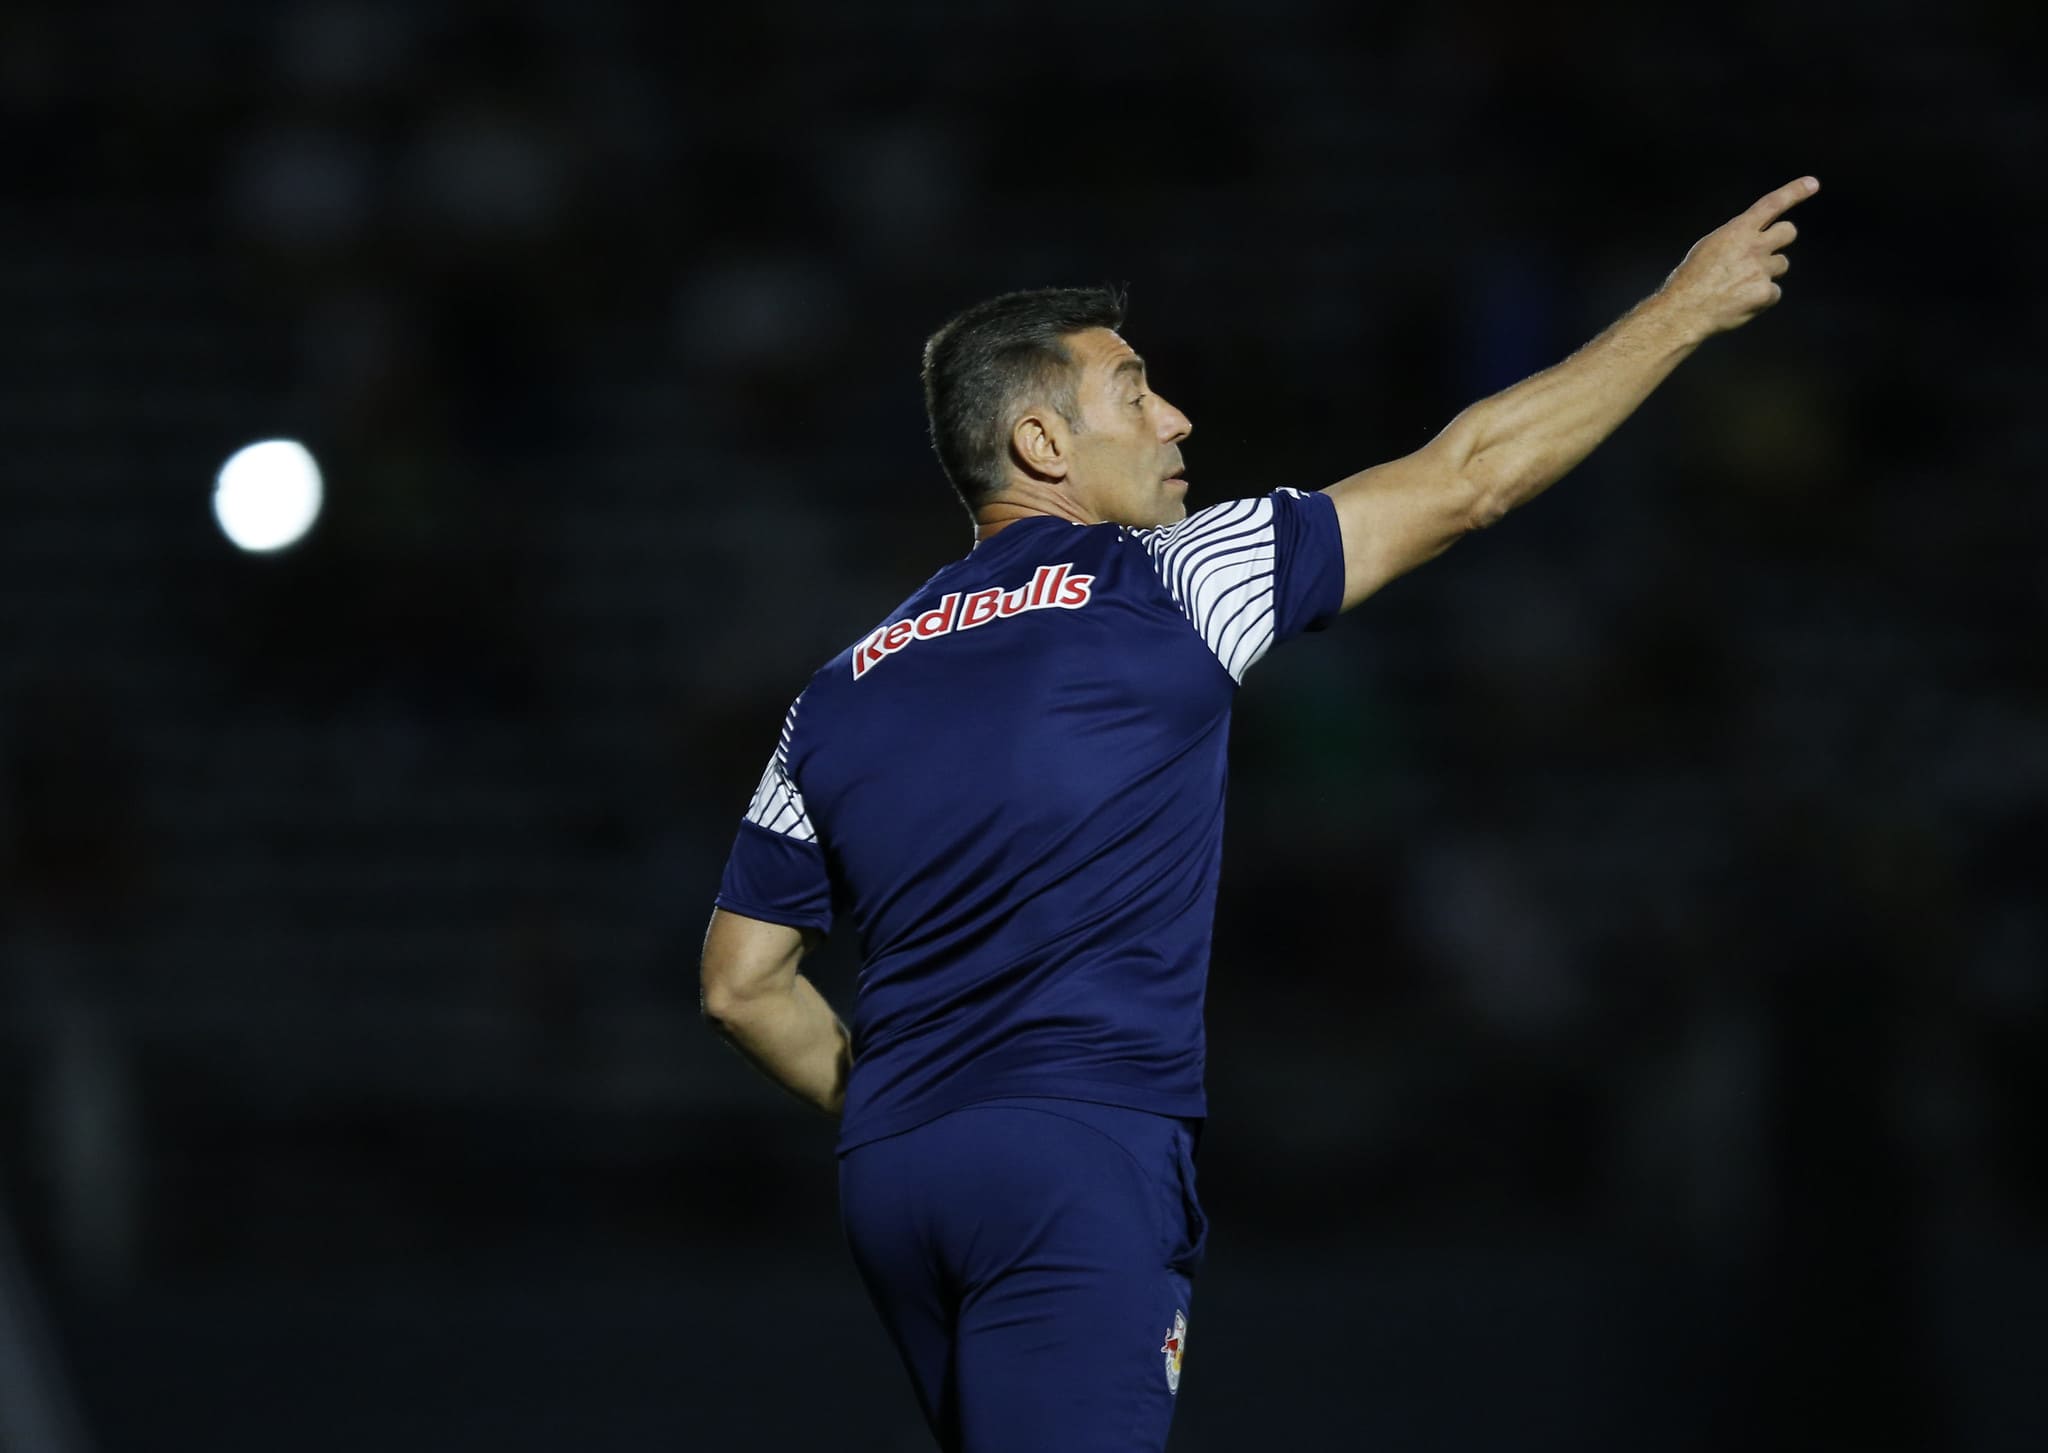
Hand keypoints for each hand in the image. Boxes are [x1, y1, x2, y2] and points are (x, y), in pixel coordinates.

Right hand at [1660, 176, 1818, 337]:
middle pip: (1788, 232)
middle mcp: (1754, 246)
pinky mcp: (1765, 293)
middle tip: (1765, 251)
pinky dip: (1761, 298)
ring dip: (1767, 272)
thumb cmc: (1690, 280)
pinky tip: (1740, 302)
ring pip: (1780, 265)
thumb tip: (1755, 239)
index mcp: (1737, 231)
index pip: (1772, 204)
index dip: (1795, 192)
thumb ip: (1736, 239)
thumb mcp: (1709, 247)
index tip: (1812, 183)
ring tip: (1740, 284)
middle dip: (1781, 239)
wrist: (1684, 311)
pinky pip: (1774, 292)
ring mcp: (1761, 270)